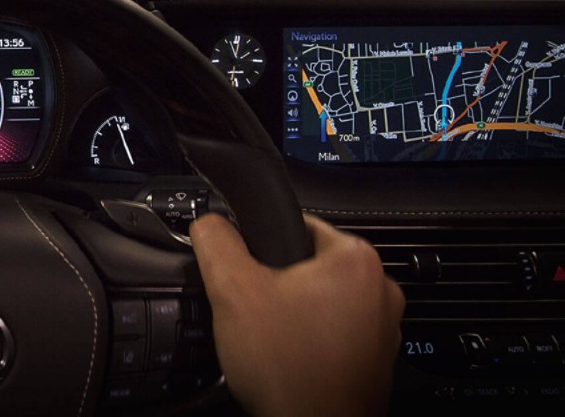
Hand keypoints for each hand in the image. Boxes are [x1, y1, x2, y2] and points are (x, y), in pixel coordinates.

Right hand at [190, 213, 403, 416]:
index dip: (263, 247)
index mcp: (357, 260)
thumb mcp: (232, 290)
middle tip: (254, 311)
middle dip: (278, 285)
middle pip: (309, 267)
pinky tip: (290, 359)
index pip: (298, 225)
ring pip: (321, 303)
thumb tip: (209, 222)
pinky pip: (335, 335)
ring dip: (294, 314)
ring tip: (271, 339)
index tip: (249, 274)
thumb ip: (217, 243)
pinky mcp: (376, 360)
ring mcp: (383, 329)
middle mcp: (382, 290)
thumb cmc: (288, 369)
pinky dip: (311, 342)